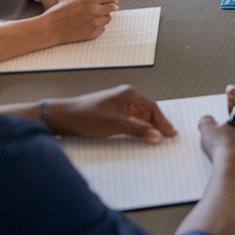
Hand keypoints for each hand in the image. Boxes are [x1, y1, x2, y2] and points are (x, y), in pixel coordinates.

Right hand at [37, 0, 118, 42]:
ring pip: (108, 18)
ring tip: (91, 16)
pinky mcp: (93, 34)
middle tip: (101, 6)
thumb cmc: (58, 13)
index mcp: (89, 0)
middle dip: (108, 5)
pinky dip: (98, 26)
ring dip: (103, 16)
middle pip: (112, 6)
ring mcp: (95, 24)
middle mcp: (95, 11)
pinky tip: (87, 24)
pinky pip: (102, 28)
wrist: (50, 29)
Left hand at [44, 85, 177, 142]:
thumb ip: (139, 130)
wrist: (63, 118)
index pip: (153, 108)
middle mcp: (125, 97)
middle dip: (158, 125)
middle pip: (148, 112)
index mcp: (129, 94)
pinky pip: (130, 121)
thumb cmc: (86, 117)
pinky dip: (137, 129)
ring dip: (147, 128)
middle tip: (168, 137)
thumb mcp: (116, 125)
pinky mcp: (111, 113)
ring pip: (139, 117)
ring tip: (157, 139)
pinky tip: (140, 137)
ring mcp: (118, 105)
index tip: (172, 134)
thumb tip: (157, 136)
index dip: (163, 122)